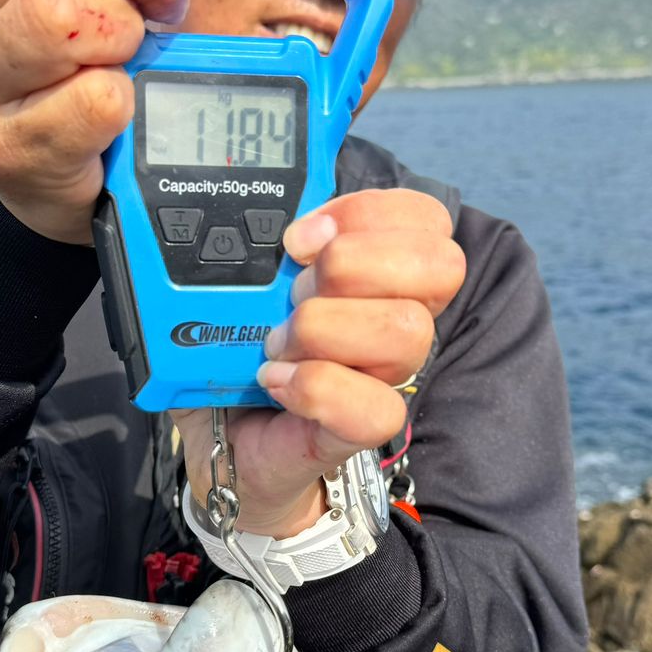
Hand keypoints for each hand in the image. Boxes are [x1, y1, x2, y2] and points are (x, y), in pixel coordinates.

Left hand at [173, 189, 464, 537]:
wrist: (212, 438)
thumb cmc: (226, 353)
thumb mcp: (226, 284)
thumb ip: (239, 244)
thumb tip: (222, 216)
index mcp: (373, 270)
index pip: (424, 219)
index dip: (366, 213)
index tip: (297, 239)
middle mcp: (390, 318)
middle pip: (440, 266)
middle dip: (352, 264)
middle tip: (292, 291)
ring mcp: (379, 376)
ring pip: (408, 332)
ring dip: (323, 328)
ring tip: (273, 343)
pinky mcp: (353, 431)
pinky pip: (376, 409)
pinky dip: (318, 389)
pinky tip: (275, 383)